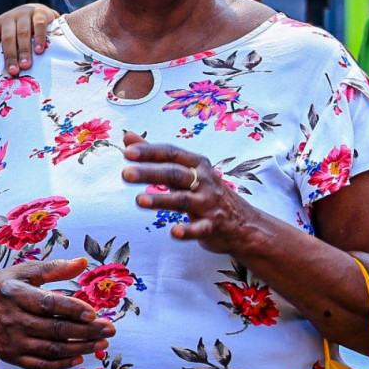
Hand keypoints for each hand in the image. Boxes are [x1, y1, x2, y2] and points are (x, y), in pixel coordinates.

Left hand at [0, 3, 60, 76]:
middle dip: (9, 56)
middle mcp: (8, 18)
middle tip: (13, 72)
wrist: (36, 12)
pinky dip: (39, 38)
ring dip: (24, 50)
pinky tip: (39, 51)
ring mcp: (24, 14)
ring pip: (23, 33)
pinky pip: (39, 25)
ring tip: (26, 65)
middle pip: (7, 38)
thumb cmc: (13, 30)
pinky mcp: (39, 13)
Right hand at [0, 258, 113, 368]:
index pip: (47, 304)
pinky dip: (61, 364)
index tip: (94, 313)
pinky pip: (40, 365)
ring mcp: (11, 341)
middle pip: (54, 329)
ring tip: (101, 343)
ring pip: (51, 349)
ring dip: (80, 348)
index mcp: (13, 293)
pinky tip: (79, 357)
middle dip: (85, 331)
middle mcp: (10, 319)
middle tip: (109, 329)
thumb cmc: (1, 287)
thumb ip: (53, 269)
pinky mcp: (11, 356)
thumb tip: (84, 262)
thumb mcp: (22, 272)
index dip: (72, 309)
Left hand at [121, 131, 257, 252]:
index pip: (170, 153)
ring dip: (161, 200)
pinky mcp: (212, 226)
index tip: (127, 152)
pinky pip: (200, 228)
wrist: (243, 223)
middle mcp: (203, 180)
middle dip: (149, 173)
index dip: (149, 152)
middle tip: (126, 174)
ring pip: (183, 200)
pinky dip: (188, 231)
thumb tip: (128, 137)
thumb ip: (155, 155)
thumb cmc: (206, 192)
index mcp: (196, 164)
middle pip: (174, 174)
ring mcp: (208, 203)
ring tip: (139, 200)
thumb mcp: (185, 170)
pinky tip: (174, 232)